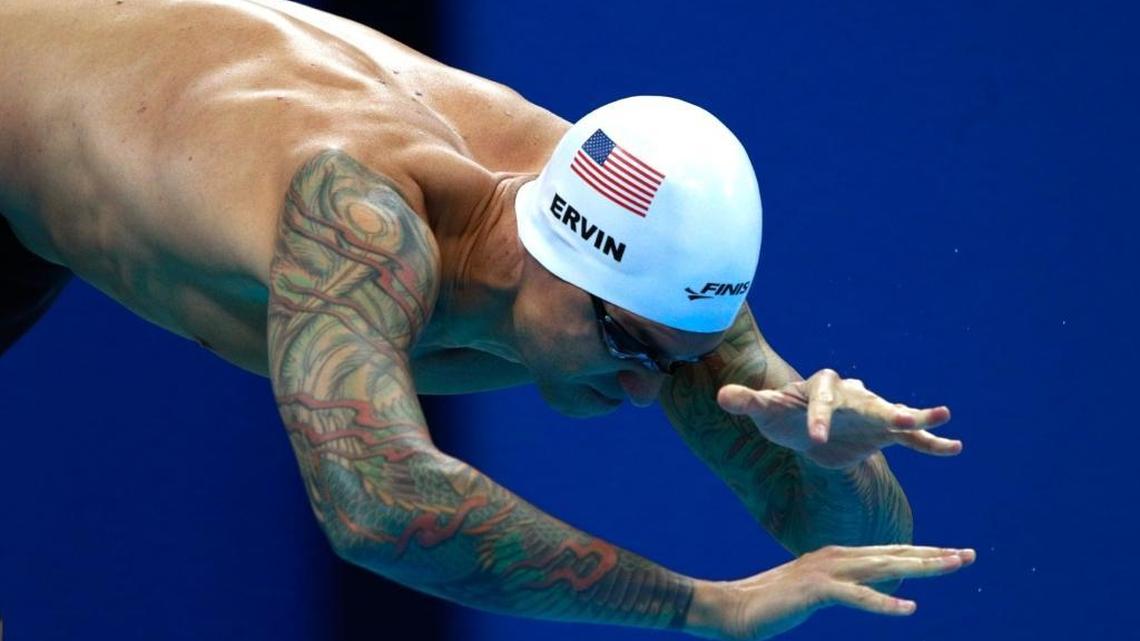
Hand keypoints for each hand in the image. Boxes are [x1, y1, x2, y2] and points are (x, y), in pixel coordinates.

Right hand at [687, 544, 976, 639]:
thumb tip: (870, 588)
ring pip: (883, 567)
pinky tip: (909, 607)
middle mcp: (834, 557)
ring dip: (920, 567)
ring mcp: (825, 571)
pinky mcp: (815, 590)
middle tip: (968, 556)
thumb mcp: (814, 592)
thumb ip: (841, 587)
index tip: (953, 555)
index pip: (888, 554)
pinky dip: (884, 602)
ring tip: (951, 567)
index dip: (922, 553)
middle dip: (933, 555)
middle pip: (893, 555)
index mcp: (835, 557)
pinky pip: (857, 597)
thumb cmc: (770, 605)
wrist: (731, 608)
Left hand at [717, 369, 959, 468]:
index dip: (817, 418)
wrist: (805, 429)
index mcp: (821, 386)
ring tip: (941, 415)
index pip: (820, 400)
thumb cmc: (783, 415)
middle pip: (867, 401)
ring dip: (915, 417)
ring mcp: (870, 413)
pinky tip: (954, 447)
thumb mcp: (765, 410)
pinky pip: (910, 438)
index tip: (814, 440)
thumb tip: (724, 395)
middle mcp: (851, 395)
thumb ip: (748, 401)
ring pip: (894, 414)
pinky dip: (930, 441)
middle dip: (881, 409)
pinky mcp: (882, 433)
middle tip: (898, 418)